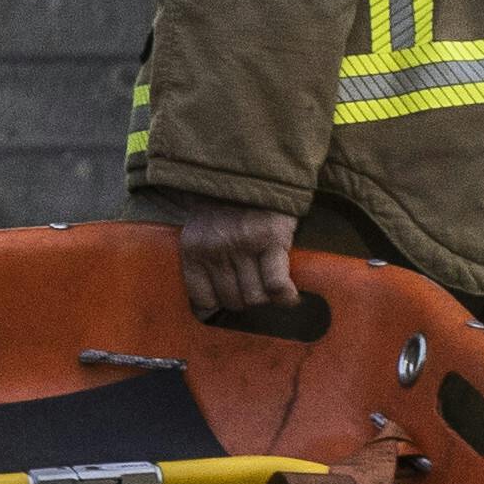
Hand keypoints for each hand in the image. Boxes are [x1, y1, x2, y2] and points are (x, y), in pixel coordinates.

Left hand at [175, 207, 305, 320]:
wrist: (250, 171)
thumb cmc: (226, 209)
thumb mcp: (201, 233)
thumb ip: (202, 264)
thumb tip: (207, 312)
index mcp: (193, 249)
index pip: (202, 299)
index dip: (219, 304)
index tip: (229, 299)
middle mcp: (215, 249)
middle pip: (234, 301)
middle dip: (246, 299)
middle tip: (254, 284)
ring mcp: (243, 245)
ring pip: (256, 297)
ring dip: (266, 297)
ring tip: (270, 283)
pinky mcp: (271, 240)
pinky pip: (276, 285)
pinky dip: (285, 296)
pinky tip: (289, 295)